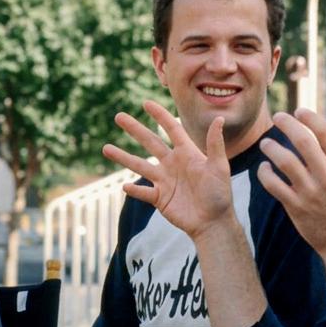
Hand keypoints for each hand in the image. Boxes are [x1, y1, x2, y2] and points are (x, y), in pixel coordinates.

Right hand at [102, 100, 235, 240]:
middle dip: (134, 129)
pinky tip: (124, 186)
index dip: (160, 116)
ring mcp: (164, 181)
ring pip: (139, 165)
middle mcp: (172, 164)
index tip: (146, 103)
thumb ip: (215, 144)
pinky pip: (143, 192)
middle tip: (119, 116)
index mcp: (187, 153)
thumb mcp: (219, 167)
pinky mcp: (159, 198)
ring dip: (123, 157)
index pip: (172, 129)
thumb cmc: (219, 194)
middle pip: (150, 142)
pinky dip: (134, 190)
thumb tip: (219, 119)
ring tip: (106, 148)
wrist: (213, 223)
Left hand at [256, 110, 325, 265]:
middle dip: (287, 124)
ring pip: (284, 161)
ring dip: (271, 148)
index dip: (310, 118)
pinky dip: (265, 173)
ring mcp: (311, 192)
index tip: (299, 111)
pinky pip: (274, 185)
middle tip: (278, 117)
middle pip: (303, 142)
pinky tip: (264, 167)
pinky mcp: (296, 207)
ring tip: (266, 143)